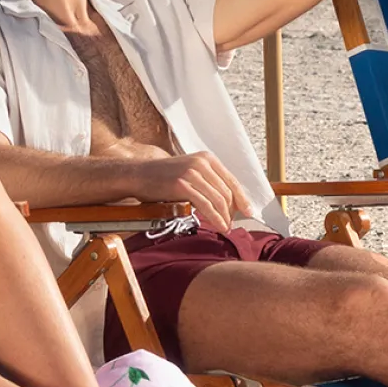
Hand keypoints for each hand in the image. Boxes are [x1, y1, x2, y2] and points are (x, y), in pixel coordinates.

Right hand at [130, 151, 252, 232]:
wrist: (138, 175)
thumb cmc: (163, 178)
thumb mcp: (190, 173)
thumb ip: (208, 182)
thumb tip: (229, 202)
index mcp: (207, 159)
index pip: (231, 180)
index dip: (242, 198)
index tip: (249, 211)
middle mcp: (202, 163)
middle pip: (227, 191)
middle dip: (233, 211)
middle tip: (233, 224)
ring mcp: (192, 173)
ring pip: (218, 199)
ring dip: (225, 217)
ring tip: (226, 228)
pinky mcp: (182, 185)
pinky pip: (205, 205)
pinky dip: (215, 218)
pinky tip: (219, 226)